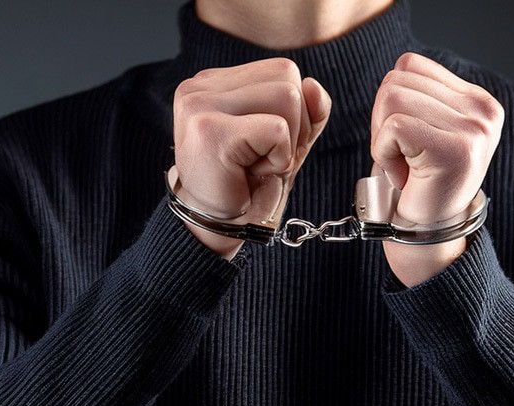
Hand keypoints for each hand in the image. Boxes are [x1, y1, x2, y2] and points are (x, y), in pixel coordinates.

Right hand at [172, 58, 331, 259]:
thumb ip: (305, 110)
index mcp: (214, 82)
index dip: (293, 112)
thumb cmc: (246, 184)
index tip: (262, 146)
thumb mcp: (286, 141)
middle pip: (287, 78)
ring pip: (287, 97)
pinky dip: (277, 157)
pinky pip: (277, 129)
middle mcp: (200, 86)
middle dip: (293, 126)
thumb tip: (313, 86)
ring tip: (254, 164)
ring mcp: (200, 104)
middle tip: (260, 159)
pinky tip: (248, 173)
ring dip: (285, 143)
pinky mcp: (209, 129)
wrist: (218, 226)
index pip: (282, 71)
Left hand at [370, 52, 503, 285]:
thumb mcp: (424, 129)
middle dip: (383, 121)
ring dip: (383, 139)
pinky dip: (383, 153)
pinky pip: (391, 127)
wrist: (427, 234)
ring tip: (406, 165)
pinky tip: (404, 175)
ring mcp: (473, 131)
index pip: (410, 64)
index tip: (408, 141)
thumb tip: (399, 69)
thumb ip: (420, 94)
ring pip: (390, 99)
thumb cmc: (417, 183)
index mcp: (479, 101)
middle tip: (404, 157)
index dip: (392, 103)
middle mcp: (483, 112)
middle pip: (396, 79)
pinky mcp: (453, 150)